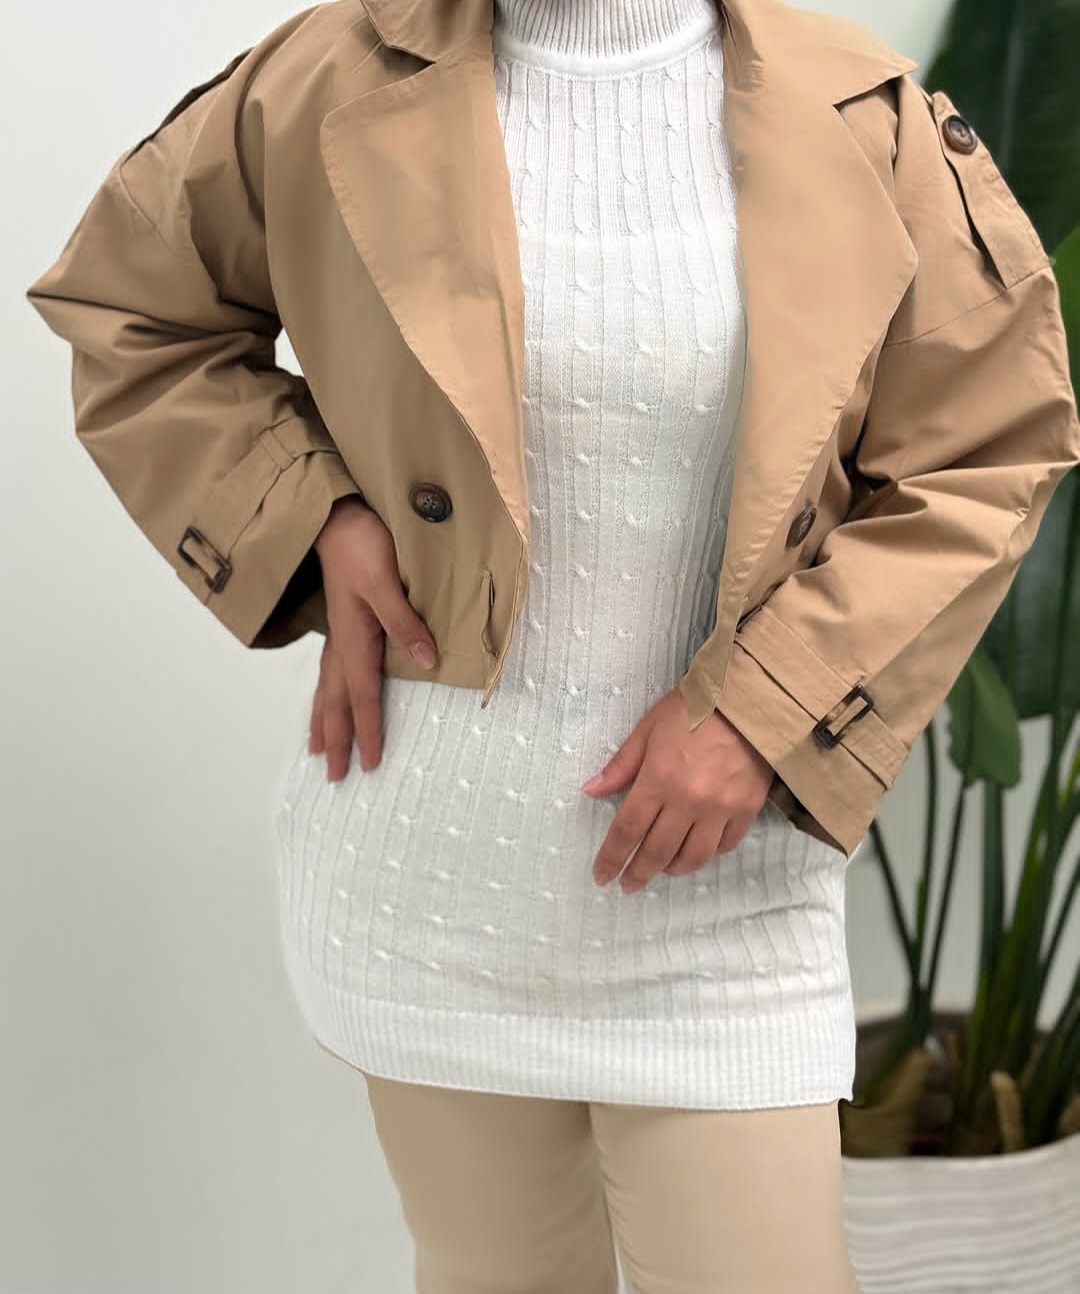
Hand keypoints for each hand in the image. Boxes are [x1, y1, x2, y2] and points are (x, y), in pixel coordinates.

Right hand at [308, 495, 438, 778]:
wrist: (335, 514)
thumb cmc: (362, 544)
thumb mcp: (387, 582)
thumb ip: (406, 622)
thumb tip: (426, 662)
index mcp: (355, 638)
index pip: (362, 696)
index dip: (368, 731)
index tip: (371, 764)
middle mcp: (342, 642)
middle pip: (336, 702)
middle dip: (337, 740)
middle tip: (334, 777)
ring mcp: (337, 633)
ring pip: (326, 689)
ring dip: (323, 722)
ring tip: (317, 750)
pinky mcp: (340, 621)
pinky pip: (328, 672)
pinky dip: (323, 695)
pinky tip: (324, 699)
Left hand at [581, 688, 774, 892]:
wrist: (750, 699)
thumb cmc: (694, 708)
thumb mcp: (648, 728)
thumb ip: (621, 765)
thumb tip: (591, 790)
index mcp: (658, 779)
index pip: (627, 830)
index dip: (612, 858)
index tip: (602, 875)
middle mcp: (688, 801)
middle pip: (657, 851)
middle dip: (638, 873)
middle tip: (628, 885)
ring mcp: (720, 808)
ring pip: (693, 857)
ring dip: (672, 869)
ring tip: (662, 870)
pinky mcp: (747, 809)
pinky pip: (724, 845)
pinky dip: (708, 854)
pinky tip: (696, 851)